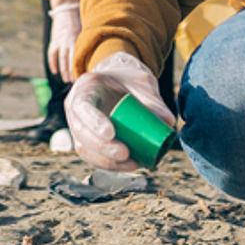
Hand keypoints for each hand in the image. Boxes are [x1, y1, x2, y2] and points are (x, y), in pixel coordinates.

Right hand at [46, 1, 81, 81]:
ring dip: (64, 70)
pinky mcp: (54, 40)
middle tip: (76, 82)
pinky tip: (55, 71)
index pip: (80, 57)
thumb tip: (96, 57)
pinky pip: (52, 53)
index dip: (82, 67)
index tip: (86, 76)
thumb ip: (89, 42)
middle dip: (73, 72)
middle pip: (71, 60)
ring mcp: (61, 40)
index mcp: (79, 38)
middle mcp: (70, 40)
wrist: (67, 9)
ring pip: (62, 59)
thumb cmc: (80, 21)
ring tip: (66, 80)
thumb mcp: (86, 31)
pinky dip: (53, 63)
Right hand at [66, 52, 175, 171]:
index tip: (111, 132)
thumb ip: (153, 99)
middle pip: (81, 133)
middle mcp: (76, 110)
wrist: (119, 83)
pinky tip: (129, 165)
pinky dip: (111, 165)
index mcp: (85, 88)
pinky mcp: (88, 142)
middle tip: (124, 153)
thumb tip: (168, 122)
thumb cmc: (128, 80)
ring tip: (131, 163)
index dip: (94, 122)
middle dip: (102, 148)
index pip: (82, 107)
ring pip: (85, 149)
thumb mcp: (141, 82)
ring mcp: (79, 127)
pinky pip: (94, 158)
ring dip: (107, 161)